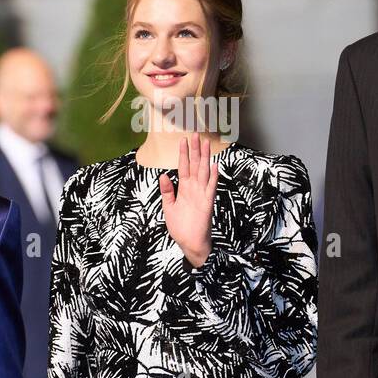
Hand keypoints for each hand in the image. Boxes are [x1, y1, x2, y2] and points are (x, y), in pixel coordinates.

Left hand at [159, 133, 218, 267]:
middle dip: (195, 150)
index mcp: (184, 189)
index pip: (184, 167)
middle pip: (195, 165)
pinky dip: (213, 177)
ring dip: (205, 158)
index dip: (183, 154)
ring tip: (205, 143)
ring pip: (204, 172)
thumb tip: (163, 175)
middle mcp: (194, 189)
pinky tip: (215, 165)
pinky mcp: (207, 203)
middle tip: (196, 134)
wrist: (189, 243)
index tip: (183, 140)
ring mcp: (201, 195)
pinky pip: (211, 188)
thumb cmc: (180, 227)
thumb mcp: (169, 207)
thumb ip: (167, 191)